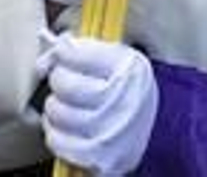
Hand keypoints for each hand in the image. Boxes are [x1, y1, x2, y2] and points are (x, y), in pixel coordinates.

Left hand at [38, 34, 157, 176]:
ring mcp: (112, 132)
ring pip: (57, 112)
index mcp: (129, 68)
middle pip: (64, 84)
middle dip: (59, 81)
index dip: (62, 54)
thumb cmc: (128, 91)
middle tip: (69, 84)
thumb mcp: (117, 59)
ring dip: (55, 108)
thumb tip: (46, 52)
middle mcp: (124, 100)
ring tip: (69, 106)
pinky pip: (57, 140)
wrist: (160, 132)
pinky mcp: (99, 158)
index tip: (64, 57)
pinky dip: (56, 134)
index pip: (72, 52)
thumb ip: (82, 48)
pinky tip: (68, 128)